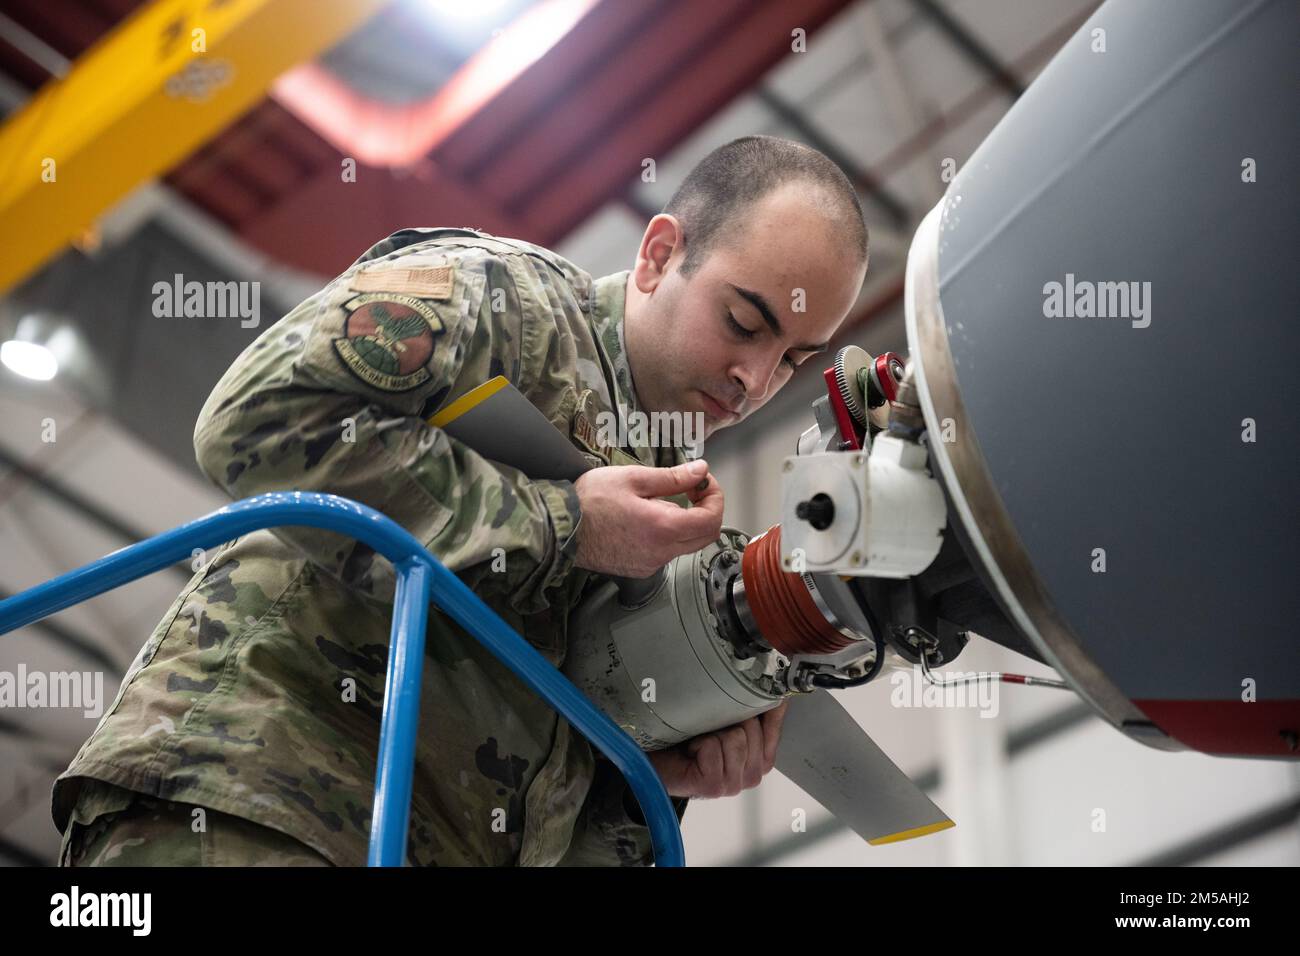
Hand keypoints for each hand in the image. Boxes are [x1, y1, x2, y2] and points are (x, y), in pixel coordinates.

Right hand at [571, 459, 723, 577]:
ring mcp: (651, 564)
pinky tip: (645, 519)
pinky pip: (666, 552)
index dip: (714, 496)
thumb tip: (700, 470)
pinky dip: (667, 534)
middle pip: (705, 536)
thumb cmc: (590, 500)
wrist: (558, 528)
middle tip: (690, 488)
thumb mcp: (633, 477)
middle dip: (706, 509)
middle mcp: (662, 552)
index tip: (701, 480)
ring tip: (658, 501)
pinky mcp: (639, 569)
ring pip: (686, 544)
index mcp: (664, 528)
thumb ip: (673, 477)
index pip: (712, 518)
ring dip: (685, 521)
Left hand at [646, 700, 788, 797]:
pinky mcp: (716, 787)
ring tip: (700, 741)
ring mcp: (736, 783)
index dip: (755, 703)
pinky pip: (714, 749)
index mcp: (762, 754)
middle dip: (727, 721)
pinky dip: (698, 745)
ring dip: (712, 734)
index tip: (733, 706)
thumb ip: (754, 704)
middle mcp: (754, 773)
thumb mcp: (727, 715)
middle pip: (752, 727)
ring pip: (736, 738)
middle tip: (709, 731)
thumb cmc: (689, 735)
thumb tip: (776, 688)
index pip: (774, 716)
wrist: (654, 754)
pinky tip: (692, 752)